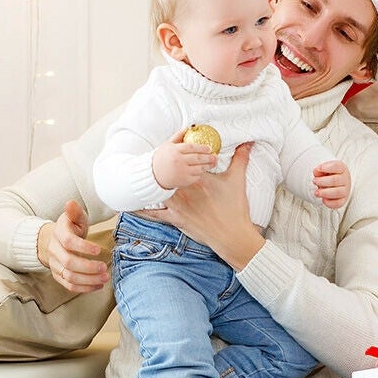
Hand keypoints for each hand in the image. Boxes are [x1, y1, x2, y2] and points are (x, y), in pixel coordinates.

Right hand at [36, 200, 108, 294]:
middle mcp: (55, 250)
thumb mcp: (74, 217)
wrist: (53, 241)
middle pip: (69, 263)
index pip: (68, 242)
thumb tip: (70, 203)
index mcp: (59, 233)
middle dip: (88, 267)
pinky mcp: (58, 275)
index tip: (99, 250)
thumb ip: (75, 211)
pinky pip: (69, 286)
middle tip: (104, 268)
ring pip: (69, 277)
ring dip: (88, 280)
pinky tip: (97, 285)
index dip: (83, 247)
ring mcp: (55, 264)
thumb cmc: (69, 228)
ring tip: (104, 278)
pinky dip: (84, 288)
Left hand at [139, 144, 263, 271]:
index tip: (169, 147)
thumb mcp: (237, 180)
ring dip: (146, 187)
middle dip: (157, 168)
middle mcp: (184, 190)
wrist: (232, 235)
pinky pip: (154, 214)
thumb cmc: (235, 208)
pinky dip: (142, 210)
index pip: (183, 160)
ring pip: (156, 192)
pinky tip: (130, 206)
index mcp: (197, 178)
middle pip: (165, 174)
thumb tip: (248, 142)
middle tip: (146, 159)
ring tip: (132, 178)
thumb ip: (241, 159)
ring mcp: (177, 205)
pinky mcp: (175, 219)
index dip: (176, 153)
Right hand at [151, 128, 221, 191]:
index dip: (202, 147)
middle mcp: (179, 161)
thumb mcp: (167, 145)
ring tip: (213, 163)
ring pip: (199, 168)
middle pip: (198, 158)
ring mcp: (182, 172)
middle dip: (209, 157)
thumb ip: (178, 136)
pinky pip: (196, 177)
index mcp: (175, 151)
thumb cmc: (160, 159)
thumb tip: (188, 128)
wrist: (153, 175)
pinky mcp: (184, 181)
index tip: (209, 148)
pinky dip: (200, 174)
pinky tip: (202, 171)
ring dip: (208, 165)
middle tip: (215, 156)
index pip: (192, 147)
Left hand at [312, 159, 350, 210]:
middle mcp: (345, 179)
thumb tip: (317, 172)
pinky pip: (337, 203)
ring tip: (316, 192)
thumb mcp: (323, 169)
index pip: (337, 166)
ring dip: (325, 193)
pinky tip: (323, 199)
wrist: (332, 183)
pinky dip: (329, 202)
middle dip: (322, 181)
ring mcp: (345, 190)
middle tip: (314, 181)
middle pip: (335, 180)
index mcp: (342, 168)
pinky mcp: (342, 200)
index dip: (327, 167)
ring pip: (337, 192)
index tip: (318, 169)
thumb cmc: (327, 175)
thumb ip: (319, 170)